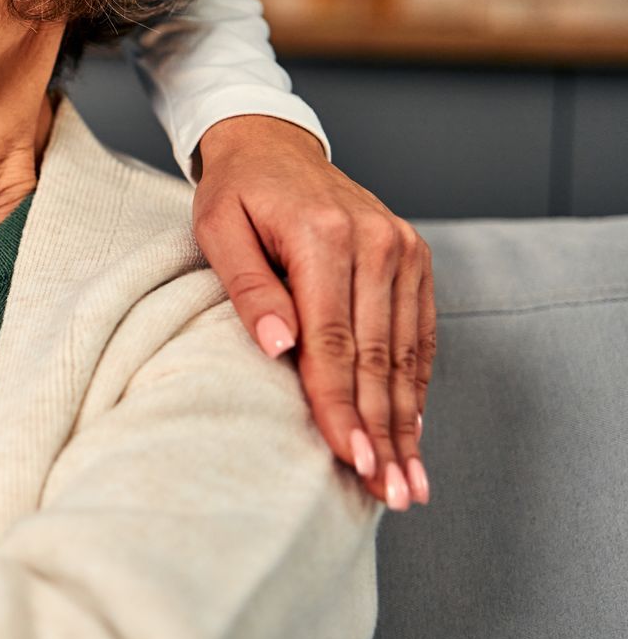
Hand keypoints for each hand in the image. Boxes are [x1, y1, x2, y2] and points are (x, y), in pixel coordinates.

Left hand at [193, 115, 435, 511]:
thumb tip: (280, 349)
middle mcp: (376, 242)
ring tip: (408, 482)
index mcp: (324, 234)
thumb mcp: (217, 229)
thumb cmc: (234, 194)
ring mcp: (403, 249)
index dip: (342, 406)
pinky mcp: (414, 257)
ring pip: (406, 353)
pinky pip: (420, 333)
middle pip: (377, 356)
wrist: (272, 145)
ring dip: (408, 422)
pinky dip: (417, 386)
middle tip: (390, 493)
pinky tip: (414, 431)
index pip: (333, 340)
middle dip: (383, 432)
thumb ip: (247, 287)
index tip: (350, 461)